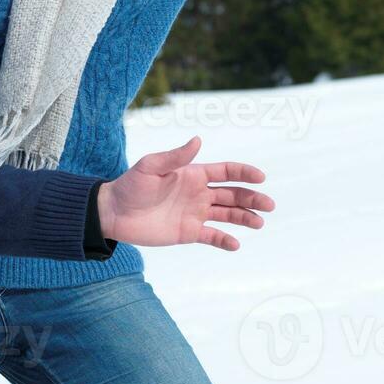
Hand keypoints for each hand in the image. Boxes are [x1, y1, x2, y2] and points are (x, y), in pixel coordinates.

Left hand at [98, 136, 273, 250]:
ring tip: (260, 222)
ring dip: (245, 218)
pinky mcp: (188, 232)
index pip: (225, 171)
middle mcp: (198, 193)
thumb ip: (175, 156)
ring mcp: (195, 213)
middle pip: (232, 194)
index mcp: (193, 174)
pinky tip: (235, 243)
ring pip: (228, 215)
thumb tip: (198, 140)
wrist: (115, 213)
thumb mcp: (151, 166)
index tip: (260, 177)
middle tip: (269, 204)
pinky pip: (212, 236)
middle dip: (252, 198)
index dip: (244, 173)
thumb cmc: (131, 185)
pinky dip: (224, 240)